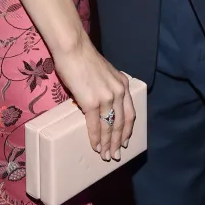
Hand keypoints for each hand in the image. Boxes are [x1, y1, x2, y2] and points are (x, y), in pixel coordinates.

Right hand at [54, 39, 135, 162]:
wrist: (73, 49)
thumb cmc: (85, 58)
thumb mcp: (105, 73)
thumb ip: (108, 88)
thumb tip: (102, 106)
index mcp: (123, 84)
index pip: (130, 113)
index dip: (127, 131)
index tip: (125, 142)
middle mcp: (118, 92)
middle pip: (121, 124)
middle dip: (118, 142)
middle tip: (115, 155)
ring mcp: (105, 98)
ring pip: (110, 127)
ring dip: (107, 144)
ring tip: (105, 155)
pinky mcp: (91, 102)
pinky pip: (95, 126)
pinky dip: (95, 138)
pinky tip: (95, 146)